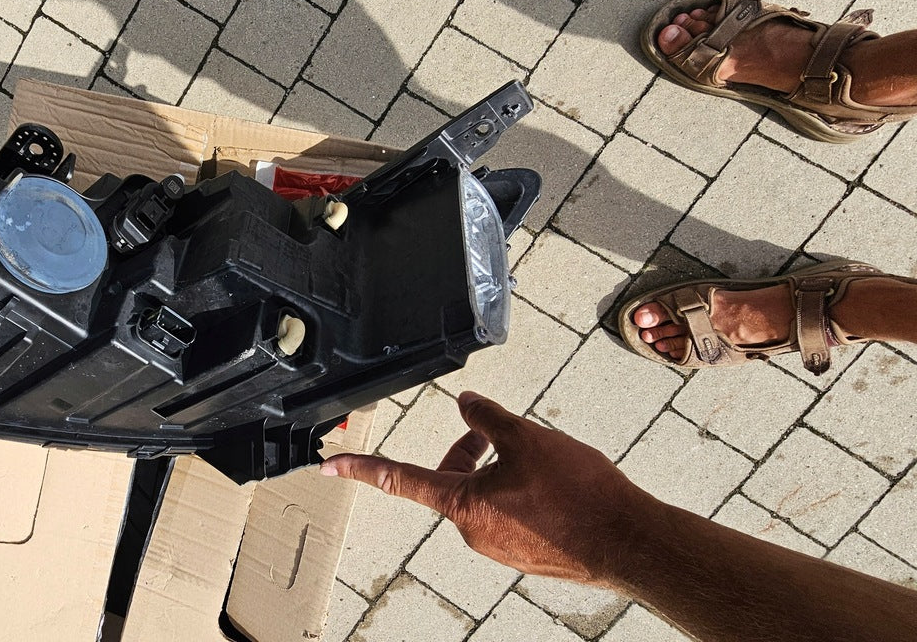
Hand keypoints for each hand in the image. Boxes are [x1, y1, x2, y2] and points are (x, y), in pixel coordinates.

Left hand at [323, 391, 660, 584]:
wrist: (628, 541)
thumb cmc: (579, 494)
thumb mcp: (527, 438)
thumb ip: (488, 418)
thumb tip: (467, 404)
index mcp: (462, 504)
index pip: (398, 479)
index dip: (362, 467)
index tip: (330, 466)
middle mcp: (473, 531)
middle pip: (453, 480)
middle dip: (470, 451)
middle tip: (498, 433)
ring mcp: (500, 547)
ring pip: (485, 495)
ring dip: (501, 470)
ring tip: (542, 459)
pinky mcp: (525, 553)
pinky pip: (510, 514)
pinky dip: (521, 492)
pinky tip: (554, 484)